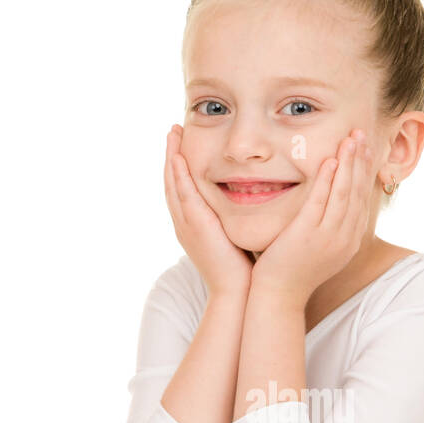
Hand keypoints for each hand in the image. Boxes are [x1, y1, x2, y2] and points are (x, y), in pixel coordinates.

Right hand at [164, 125, 253, 295]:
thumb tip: (252, 203)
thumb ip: (236, 219)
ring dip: (171, 158)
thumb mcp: (235, 237)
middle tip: (172, 131)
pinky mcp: (195, 225)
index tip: (182, 145)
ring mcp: (187, 224)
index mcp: (193, 226)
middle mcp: (185, 223)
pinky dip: (178, 175)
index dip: (180, 167)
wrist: (236, 291)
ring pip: (173, 185)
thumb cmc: (241, 269)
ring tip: (172, 134)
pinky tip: (178, 156)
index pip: (183, 190)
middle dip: (171, 156)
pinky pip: (183, 195)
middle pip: (172, 183)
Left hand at [249, 129, 374, 303]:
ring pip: (344, 194)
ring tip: (351, 139)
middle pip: (358, 192)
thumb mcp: (319, 248)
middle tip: (362, 135)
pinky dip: (327, 181)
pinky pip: (321, 202)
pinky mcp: (308, 235)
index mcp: (350, 241)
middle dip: (361, 161)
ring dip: (348, 163)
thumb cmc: (293, 271)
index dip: (365, 172)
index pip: (362, 199)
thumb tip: (331, 205)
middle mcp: (345, 238)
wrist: (279, 296)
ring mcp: (328, 238)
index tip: (365, 150)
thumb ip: (328, 227)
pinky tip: (329, 161)